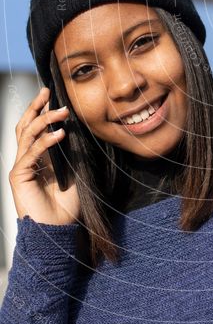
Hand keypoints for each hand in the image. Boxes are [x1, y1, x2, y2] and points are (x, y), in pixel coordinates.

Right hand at [10, 87, 79, 225]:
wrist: (57, 231)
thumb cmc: (66, 207)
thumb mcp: (76, 174)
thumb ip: (75, 155)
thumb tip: (82, 133)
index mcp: (39, 158)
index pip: (37, 128)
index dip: (43, 111)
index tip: (54, 95)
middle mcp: (27, 160)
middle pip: (25, 126)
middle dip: (35, 107)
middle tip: (47, 91)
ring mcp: (21, 167)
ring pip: (27, 134)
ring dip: (44, 119)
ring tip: (62, 111)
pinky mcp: (19, 175)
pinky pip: (32, 152)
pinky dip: (46, 141)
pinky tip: (60, 134)